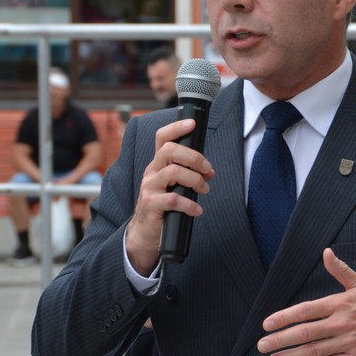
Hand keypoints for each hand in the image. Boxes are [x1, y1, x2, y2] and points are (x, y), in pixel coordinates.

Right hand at [124, 119, 214, 274]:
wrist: (146, 232)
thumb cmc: (163, 205)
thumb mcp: (174, 186)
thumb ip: (189, 175)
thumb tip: (210, 170)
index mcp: (158, 164)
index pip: (163, 138)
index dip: (176, 128)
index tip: (192, 124)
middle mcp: (152, 172)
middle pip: (170, 150)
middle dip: (194, 157)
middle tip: (207, 170)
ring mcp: (149, 187)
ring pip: (173, 172)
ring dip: (196, 181)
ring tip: (204, 191)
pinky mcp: (151, 204)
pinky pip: (173, 199)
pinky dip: (190, 205)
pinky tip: (196, 210)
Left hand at [257, 248, 355, 355]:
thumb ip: (340, 270)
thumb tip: (326, 252)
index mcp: (341, 303)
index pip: (306, 311)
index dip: (284, 318)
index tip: (267, 324)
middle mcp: (343, 323)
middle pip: (305, 333)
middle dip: (280, 340)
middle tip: (262, 345)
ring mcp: (349, 342)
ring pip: (314, 351)